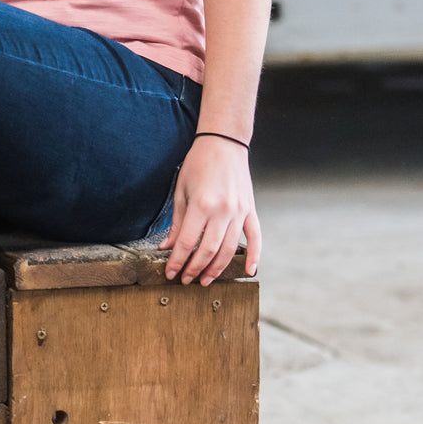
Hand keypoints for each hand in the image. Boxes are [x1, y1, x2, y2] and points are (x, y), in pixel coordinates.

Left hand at [160, 137, 260, 284]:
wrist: (224, 143)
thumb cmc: (199, 164)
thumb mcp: (181, 191)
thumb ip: (177, 222)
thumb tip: (167, 247)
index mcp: (201, 205)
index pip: (187, 243)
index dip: (177, 261)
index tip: (170, 273)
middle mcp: (222, 211)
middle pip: (208, 251)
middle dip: (194, 269)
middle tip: (185, 280)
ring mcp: (239, 212)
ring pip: (229, 249)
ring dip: (216, 268)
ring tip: (205, 280)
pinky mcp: (250, 211)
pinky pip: (255, 238)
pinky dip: (254, 256)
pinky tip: (248, 272)